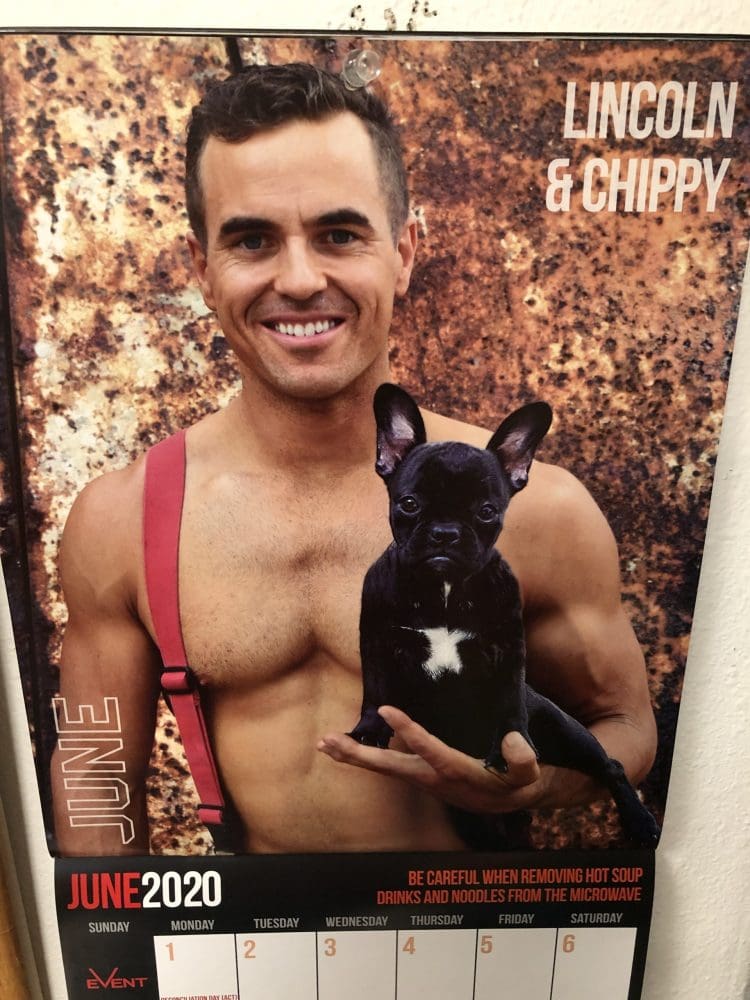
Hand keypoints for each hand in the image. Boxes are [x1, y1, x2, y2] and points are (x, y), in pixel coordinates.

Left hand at [318, 705, 547, 813]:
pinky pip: (387, 766)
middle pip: (390, 768)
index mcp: (457, 773)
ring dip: (354, 757)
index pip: (429, 751)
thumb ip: (523, 759)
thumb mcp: (528, 772)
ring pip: (383, 768)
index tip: (387, 709)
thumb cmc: (516, 781)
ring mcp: (422, 779)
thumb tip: (512, 739)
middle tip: (328, 742)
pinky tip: (346, 747)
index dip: (409, 732)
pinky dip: (365, 757)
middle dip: (359, 756)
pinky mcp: (418, 775)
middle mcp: (432, 779)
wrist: (507, 799)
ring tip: (325, 744)